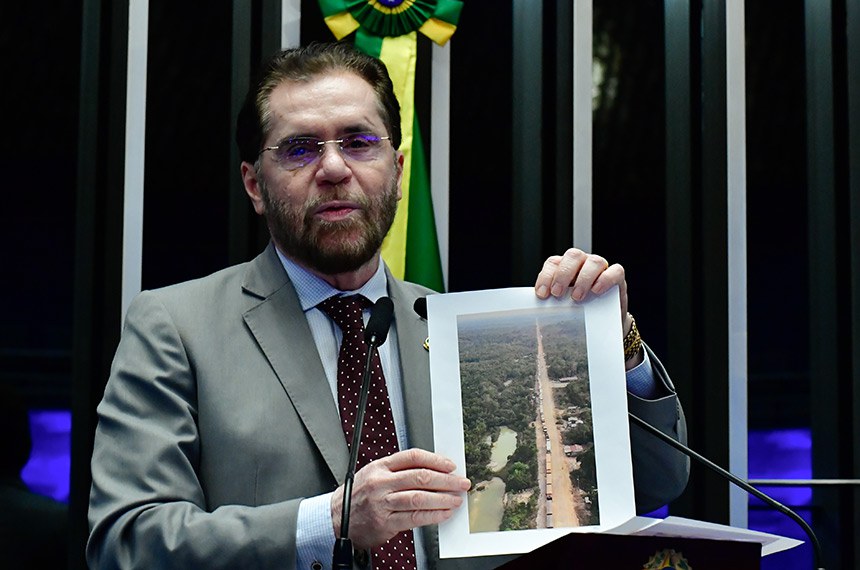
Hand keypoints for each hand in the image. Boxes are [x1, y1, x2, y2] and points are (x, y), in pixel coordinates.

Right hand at [331, 448, 470, 549]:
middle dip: (446, 480)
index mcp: (381, 466)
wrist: (336, 518)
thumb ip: (399, 471)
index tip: (450, 465)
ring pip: (419, 498)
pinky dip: (432, 515)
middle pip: (420, 477)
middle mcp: (381, 482)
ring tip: (456, 499)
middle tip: (461, 483)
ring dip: (442, 499)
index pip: (413, 457)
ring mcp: (382, 503)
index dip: (435, 460)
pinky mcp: (385, 522)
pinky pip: (414, 518)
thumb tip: (433, 471)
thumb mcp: (375, 473)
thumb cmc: (359, 495)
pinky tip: (443, 514)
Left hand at [534, 248, 633, 337]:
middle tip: (558, 293)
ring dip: (583, 279)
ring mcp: (600, 268)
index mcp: (565, 267)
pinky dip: (605, 279)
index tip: (542, 294)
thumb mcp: (564, 306)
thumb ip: (554, 303)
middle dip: (563, 274)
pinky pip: (615, 270)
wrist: (604, 323)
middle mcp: (582, 263)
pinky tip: (597, 290)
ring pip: (593, 261)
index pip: (554, 263)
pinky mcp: (617, 277)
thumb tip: (539, 314)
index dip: (546, 276)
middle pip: (573, 256)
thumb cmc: (581, 311)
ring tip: (577, 297)